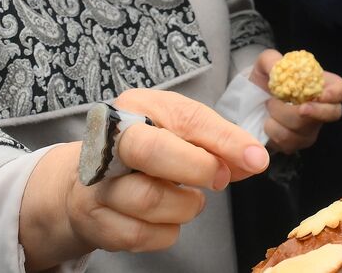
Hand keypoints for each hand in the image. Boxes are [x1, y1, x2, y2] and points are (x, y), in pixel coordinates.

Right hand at [19, 88, 267, 270]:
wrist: (86, 181)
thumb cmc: (148, 149)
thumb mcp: (182, 132)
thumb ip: (218, 144)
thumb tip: (254, 160)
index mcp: (138, 106)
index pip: (186, 119)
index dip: (225, 140)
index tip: (255, 159)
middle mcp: (110, 140)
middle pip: (152, 151)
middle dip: (197, 168)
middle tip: (220, 179)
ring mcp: (97, 183)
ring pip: (149, 200)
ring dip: (185, 206)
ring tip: (191, 199)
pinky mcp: (95, 220)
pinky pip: (142, 235)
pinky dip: (167, 232)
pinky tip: (168, 219)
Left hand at [248, 50, 341, 152]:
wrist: (251, 99)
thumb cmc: (266, 78)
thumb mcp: (266, 63)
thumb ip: (272, 60)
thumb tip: (278, 67)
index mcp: (321, 85)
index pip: (341, 90)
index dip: (336, 94)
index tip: (322, 95)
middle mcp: (321, 108)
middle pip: (333, 114)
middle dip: (315, 112)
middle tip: (300, 108)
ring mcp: (310, 129)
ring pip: (304, 128)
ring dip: (281, 116)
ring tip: (269, 105)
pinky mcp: (295, 144)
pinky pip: (287, 140)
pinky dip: (272, 129)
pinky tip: (267, 120)